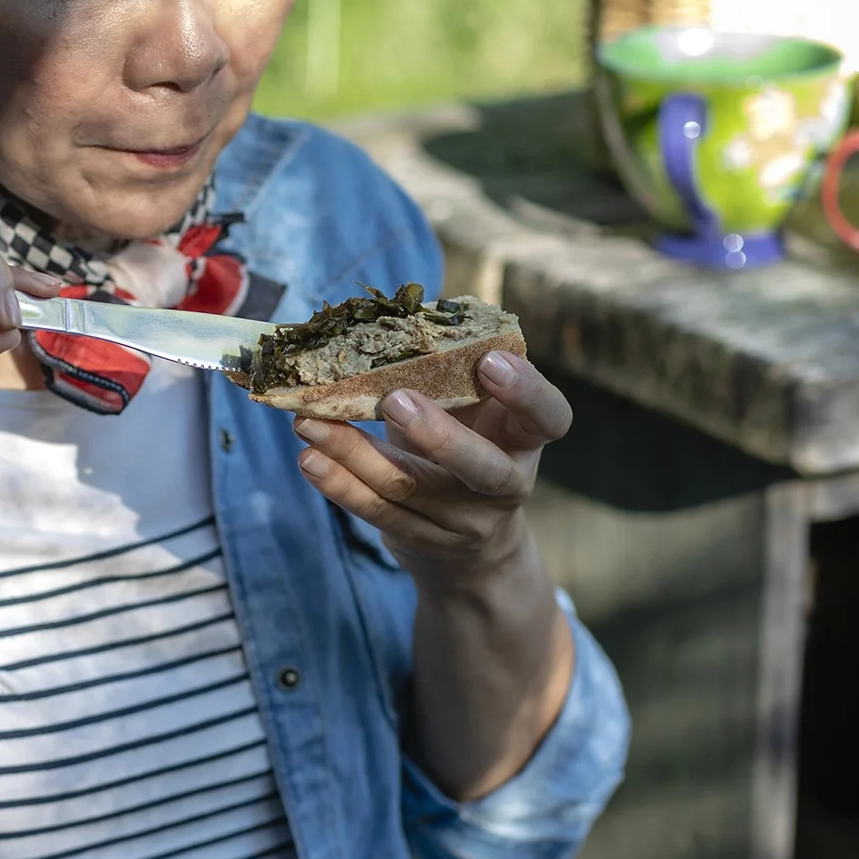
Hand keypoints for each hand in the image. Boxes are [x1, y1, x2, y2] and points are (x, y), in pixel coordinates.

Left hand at [290, 350, 572, 587]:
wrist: (473, 543)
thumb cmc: (468, 442)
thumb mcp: (475, 410)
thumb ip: (452, 371)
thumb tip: (392, 314)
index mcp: (526, 439)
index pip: (549, 417)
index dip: (526, 391)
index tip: (489, 361)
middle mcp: (506, 485)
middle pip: (482, 469)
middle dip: (438, 435)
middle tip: (395, 400)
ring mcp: (465, 521)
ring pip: (411, 490)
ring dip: (355, 454)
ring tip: (309, 423)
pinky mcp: (422, 542)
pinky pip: (378, 513)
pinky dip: (340, 485)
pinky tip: (311, 460)